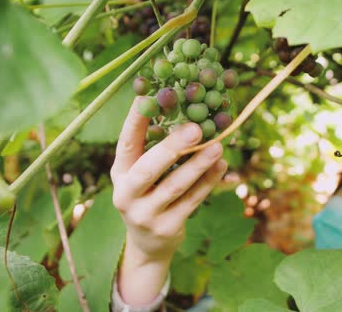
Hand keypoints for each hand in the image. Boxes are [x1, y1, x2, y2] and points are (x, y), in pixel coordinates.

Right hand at [111, 96, 226, 305]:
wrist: (147, 244)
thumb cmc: (148, 196)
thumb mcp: (141, 175)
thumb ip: (153, 149)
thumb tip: (182, 111)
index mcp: (120, 174)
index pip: (126, 144)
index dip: (135, 121)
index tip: (148, 97)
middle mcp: (126, 194)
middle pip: (148, 169)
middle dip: (172, 147)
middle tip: (196, 128)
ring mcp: (145, 214)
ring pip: (175, 186)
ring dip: (198, 164)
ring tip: (218, 145)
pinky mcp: (167, 228)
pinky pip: (192, 201)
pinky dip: (208, 182)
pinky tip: (221, 165)